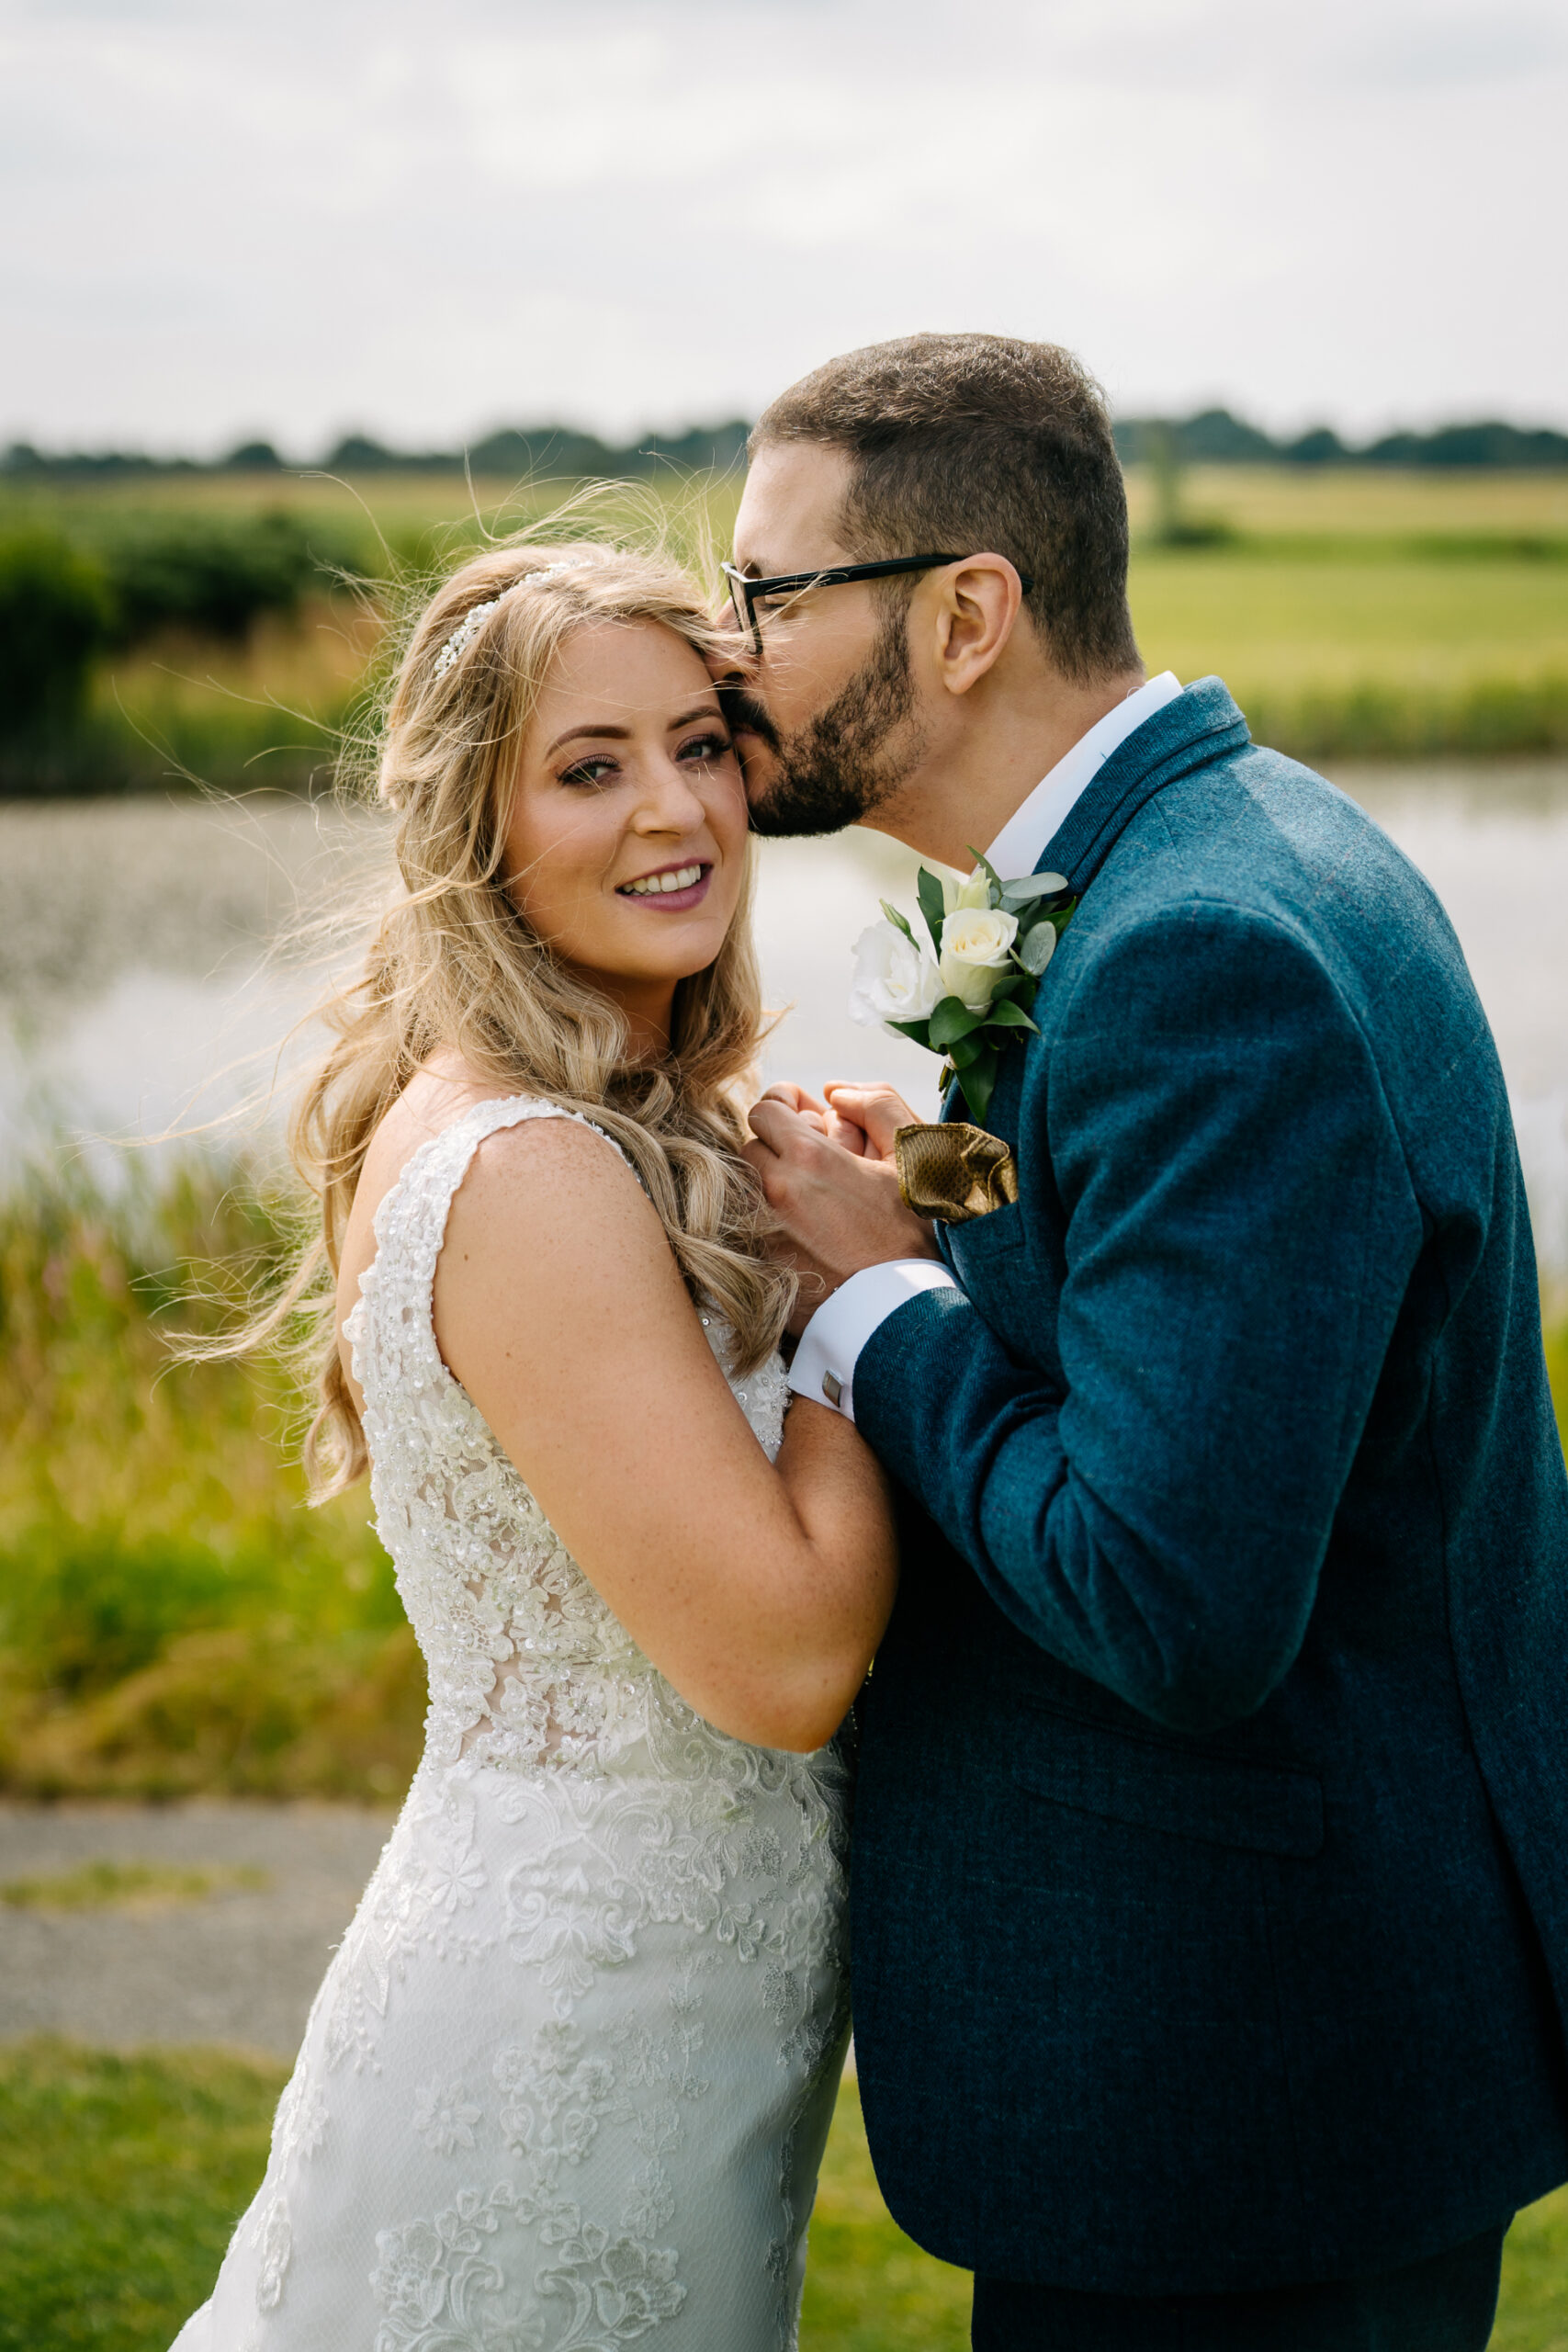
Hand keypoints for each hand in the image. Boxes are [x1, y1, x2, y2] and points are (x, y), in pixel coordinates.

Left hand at [745, 1096, 938, 1331]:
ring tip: (809, 1200)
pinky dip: (769, 1223)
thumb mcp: (913, 1158)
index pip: (763, 1110)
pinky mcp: (758, 1267)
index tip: (799, 1117)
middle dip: (777, 1147)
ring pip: (745, 1190)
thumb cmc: (915, 1232)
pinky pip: (748, 1228)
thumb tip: (836, 1092)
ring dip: (770, 1185)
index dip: (783, 1107)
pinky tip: (806, 1234)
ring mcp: (761, 1233)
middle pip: (750, 1148)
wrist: (906, 1310)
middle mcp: (775, 1192)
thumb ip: (878, 1107)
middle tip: (812, 1161)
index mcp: (809, 1158)